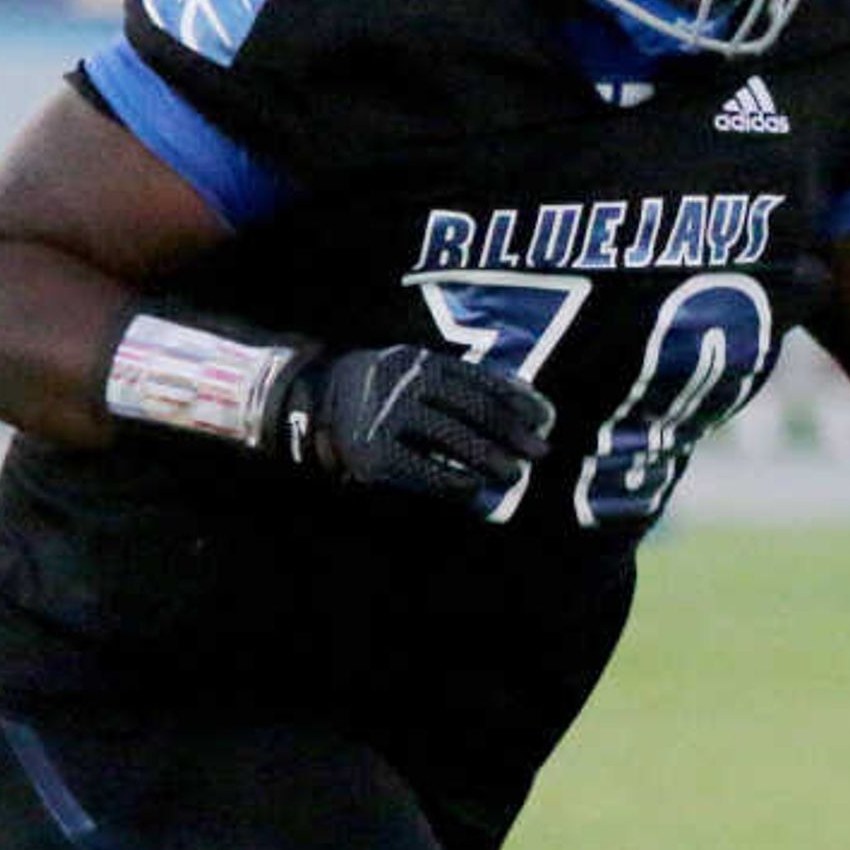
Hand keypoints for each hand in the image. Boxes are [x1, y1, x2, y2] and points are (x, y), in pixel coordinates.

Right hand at [269, 343, 555, 501]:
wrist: (304, 406)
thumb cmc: (376, 392)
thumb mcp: (411, 370)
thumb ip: (457, 381)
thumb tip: (523, 399)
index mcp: (419, 360)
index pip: (480, 382)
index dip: (517, 402)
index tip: (544, 420)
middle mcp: (405, 384)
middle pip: (474, 411)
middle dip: (512, 435)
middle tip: (539, 454)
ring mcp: (388, 418)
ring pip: (455, 440)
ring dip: (491, 460)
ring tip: (513, 475)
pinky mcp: (375, 454)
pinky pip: (427, 472)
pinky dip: (455, 482)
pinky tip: (473, 489)